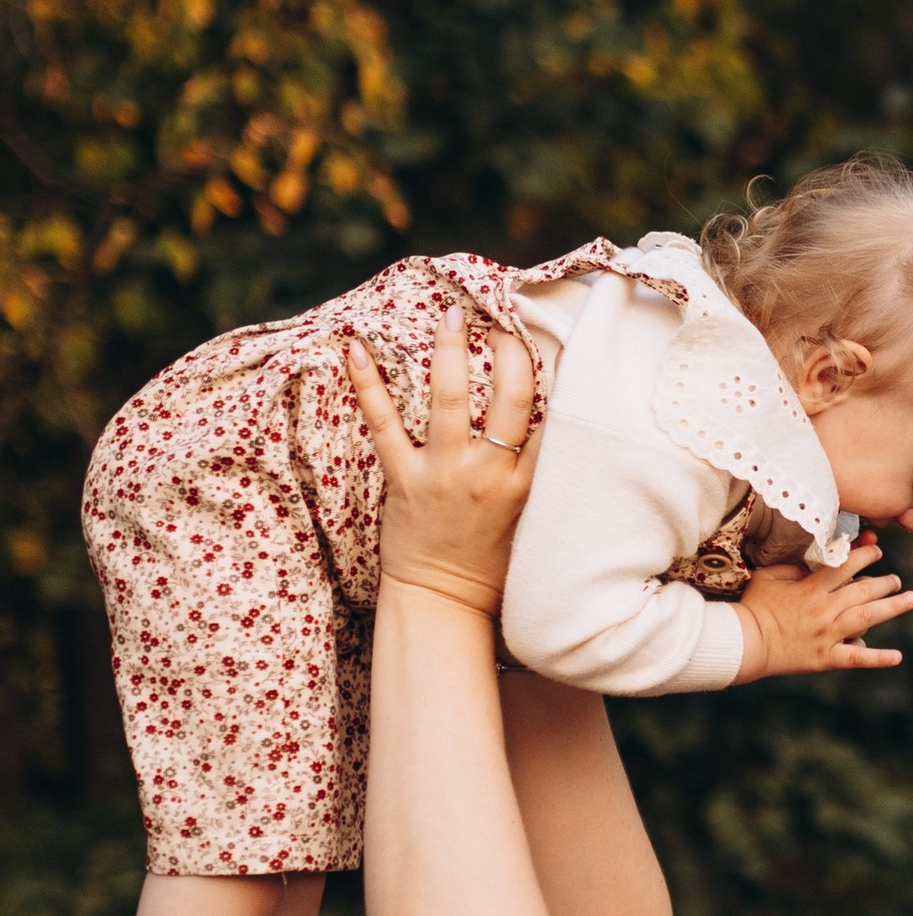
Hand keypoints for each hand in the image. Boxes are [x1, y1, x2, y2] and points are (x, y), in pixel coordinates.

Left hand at [345, 310, 537, 612]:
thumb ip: (542, 470)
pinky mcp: (404, 480)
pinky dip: (367, 385)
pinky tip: (355, 348)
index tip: (551, 336)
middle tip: (502, 319)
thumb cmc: (493, 559)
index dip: (554, 370)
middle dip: (509, 350)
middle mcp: (490, 474)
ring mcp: (444, 475)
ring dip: (449, 350)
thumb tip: (552, 416)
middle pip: (509, 398)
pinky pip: (384, 425)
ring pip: (449, 400)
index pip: (549, 416)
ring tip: (452, 314)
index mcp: (528, 483)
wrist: (445, 601)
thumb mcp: (534, 517)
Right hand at [734, 552, 912, 682]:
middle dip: (884, 582)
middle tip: (895, 580)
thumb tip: (816, 562)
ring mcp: (828, 635)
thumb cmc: (755, 606)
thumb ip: (795, 567)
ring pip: (868, 618)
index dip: (865, 555)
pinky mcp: (826, 658)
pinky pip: (857, 658)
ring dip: (893, 607)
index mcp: (812, 588)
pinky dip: (878, 658)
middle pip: (864, 591)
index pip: (846, 566)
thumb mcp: (770, 576)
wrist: (744, 643)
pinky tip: (898, 656)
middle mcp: (825, 610)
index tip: (876, 550)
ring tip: (911, 599)